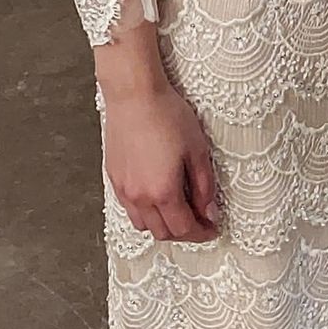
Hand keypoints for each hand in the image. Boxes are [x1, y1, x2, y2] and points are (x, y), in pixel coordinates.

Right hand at [101, 68, 222, 241]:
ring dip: (163, 224)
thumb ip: (204, 186)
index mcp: (163, 192)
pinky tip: (158, 196)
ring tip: (180, 209)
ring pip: (143, 225)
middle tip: (201, 220)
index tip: (213, 228)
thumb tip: (210, 212)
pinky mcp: (113, 178)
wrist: (134, 95)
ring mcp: (123, 189)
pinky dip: (146, 212)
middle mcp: (139, 197)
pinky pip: (129, 208)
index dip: (202, 233)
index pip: (184, 229)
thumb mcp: (197, 150)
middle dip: (184, 232)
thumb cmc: (168, 116)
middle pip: (163, 233)